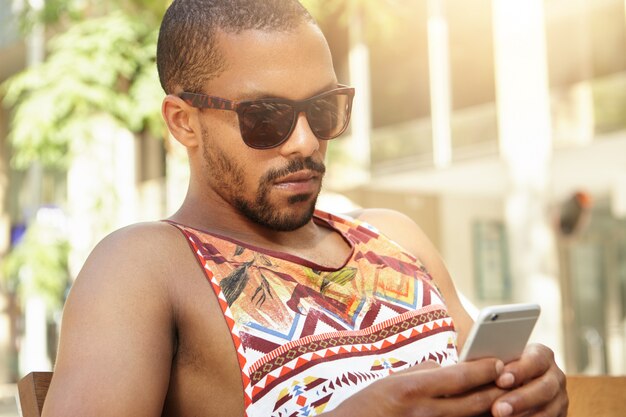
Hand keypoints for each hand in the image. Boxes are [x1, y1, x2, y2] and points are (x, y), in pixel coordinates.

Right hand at [332, 358, 506, 416]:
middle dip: (497, 390)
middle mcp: (424, 413)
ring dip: (491, 411)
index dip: (484, 369)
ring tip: (505, 400)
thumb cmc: (367, 405)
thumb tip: (449, 369)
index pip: (460, 376)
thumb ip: (423, 374)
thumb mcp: (391, 381)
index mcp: (413, 389)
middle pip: (474, 402)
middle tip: (512, 380)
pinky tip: (481, 415)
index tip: (498, 362)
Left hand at [492, 344, 567, 416]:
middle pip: (544, 388)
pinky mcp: (558, 414)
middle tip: (497, 408)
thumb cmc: (497, 370)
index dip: (519, 370)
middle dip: (520, 399)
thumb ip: (488, 359)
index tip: (500, 380)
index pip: (536, 359)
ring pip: (547, 410)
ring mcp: (559, 398)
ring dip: (524, 415)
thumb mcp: (495, 360)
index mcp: (541, 356)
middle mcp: (554, 376)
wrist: (507, 388)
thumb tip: (473, 357)